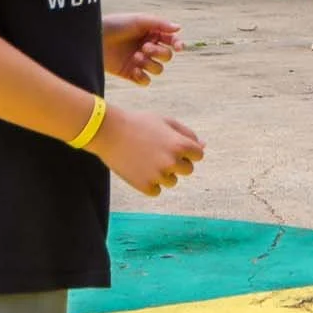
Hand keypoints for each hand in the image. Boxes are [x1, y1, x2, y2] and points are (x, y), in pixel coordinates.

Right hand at [88, 105, 204, 194]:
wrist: (109, 132)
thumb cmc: (139, 123)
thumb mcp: (165, 122)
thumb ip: (186, 134)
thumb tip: (203, 146)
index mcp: (180, 144)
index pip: (198, 155)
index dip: (186, 150)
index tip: (172, 145)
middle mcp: (172, 162)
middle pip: (187, 170)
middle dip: (177, 163)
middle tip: (157, 152)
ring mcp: (158, 175)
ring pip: (172, 181)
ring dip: (163, 173)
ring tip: (146, 159)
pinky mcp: (145, 186)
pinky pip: (156, 190)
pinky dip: (150, 183)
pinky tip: (139, 169)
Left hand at [102, 14, 180, 84]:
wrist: (94, 38)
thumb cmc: (116, 25)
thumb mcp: (138, 20)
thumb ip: (159, 24)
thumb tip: (179, 28)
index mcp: (152, 34)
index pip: (172, 41)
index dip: (178, 44)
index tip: (179, 47)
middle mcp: (148, 48)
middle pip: (167, 57)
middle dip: (159, 53)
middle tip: (145, 47)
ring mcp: (140, 62)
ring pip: (158, 70)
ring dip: (150, 64)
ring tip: (135, 56)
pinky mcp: (130, 74)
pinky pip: (146, 81)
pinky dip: (142, 77)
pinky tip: (134, 69)